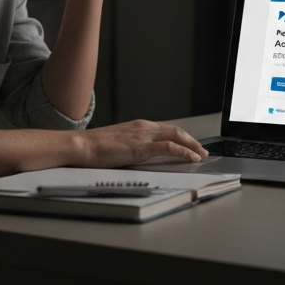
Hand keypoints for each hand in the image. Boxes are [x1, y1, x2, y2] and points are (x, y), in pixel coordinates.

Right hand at [74, 120, 209, 166]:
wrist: (82, 146)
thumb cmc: (95, 148)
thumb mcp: (119, 145)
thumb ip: (132, 147)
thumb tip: (141, 156)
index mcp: (139, 126)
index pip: (166, 129)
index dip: (181, 137)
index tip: (190, 145)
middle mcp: (144, 127)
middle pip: (176, 130)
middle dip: (191, 140)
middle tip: (202, 150)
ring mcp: (144, 135)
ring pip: (176, 136)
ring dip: (192, 145)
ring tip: (202, 155)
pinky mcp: (142, 147)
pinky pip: (169, 148)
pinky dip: (184, 152)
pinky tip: (192, 158)